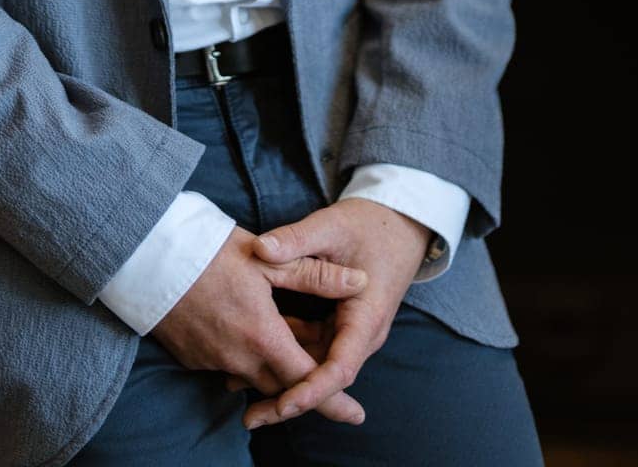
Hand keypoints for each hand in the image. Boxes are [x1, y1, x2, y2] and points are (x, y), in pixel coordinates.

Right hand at [151, 224, 368, 425]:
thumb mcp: (266, 258)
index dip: (334, 400)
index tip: (357, 415)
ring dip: (275, 368)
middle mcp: (237, 358)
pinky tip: (251, 329)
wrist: (146, 256)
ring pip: (255, 377)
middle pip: (282, 386)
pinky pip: (230, 367)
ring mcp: (212, 360)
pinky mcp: (193, 357)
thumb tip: (360, 282)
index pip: (307, 379)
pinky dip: (247, 357)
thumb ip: (314, 274)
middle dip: (305, 385)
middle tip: (327, 375)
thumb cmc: (209, 251)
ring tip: (292, 342)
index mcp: (261, 336)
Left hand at [239, 198, 431, 430]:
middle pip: (325, 377)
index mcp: (366, 316)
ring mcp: (352, 331)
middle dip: (289, 396)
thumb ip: (296, 238)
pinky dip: (288, 351)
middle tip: (249, 415)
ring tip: (238, 385)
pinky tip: (256, 354)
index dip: (311, 389)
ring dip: (285, 376)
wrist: (399, 222)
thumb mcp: (332, 225)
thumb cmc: (370, 223)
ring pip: (317, 364)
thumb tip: (260, 248)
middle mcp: (362, 333)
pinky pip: (314, 346)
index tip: (282, 404)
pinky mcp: (341, 324)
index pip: (340, 368)